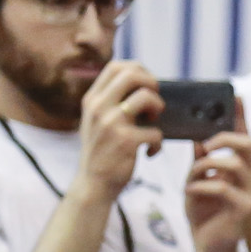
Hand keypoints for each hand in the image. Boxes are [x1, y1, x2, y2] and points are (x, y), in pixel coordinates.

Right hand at [77, 61, 163, 198]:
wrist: (93, 185)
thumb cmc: (102, 151)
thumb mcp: (96, 121)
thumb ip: (111, 101)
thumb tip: (145, 83)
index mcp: (92, 100)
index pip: (116, 66)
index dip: (138, 69)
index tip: (146, 84)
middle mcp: (98, 107)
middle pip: (133, 74)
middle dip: (152, 83)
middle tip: (154, 101)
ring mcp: (111, 123)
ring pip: (147, 97)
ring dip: (158, 108)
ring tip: (153, 123)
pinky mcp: (126, 141)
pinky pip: (156, 131)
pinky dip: (158, 143)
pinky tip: (150, 151)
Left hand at [185, 123, 250, 251]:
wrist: (208, 249)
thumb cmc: (204, 214)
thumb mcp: (197, 182)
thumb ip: (200, 161)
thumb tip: (197, 138)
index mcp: (239, 167)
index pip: (244, 136)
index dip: (240, 116)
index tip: (235, 95)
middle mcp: (250, 178)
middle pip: (250, 145)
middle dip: (226, 137)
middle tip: (205, 143)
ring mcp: (249, 193)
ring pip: (236, 165)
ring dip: (207, 165)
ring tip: (192, 174)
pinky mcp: (242, 210)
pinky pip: (224, 189)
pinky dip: (203, 186)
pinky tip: (191, 191)